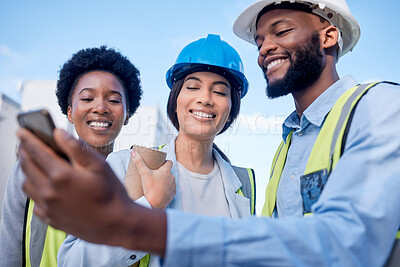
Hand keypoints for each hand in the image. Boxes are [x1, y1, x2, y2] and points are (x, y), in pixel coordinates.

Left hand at [17, 128, 166, 253]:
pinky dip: (35, 190)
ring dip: (28, 171)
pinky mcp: (50, 218)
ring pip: (27, 184)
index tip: (22, 131)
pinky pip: (34, 201)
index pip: (37, 151)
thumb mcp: (99, 165)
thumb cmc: (111, 194)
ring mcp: (48, 207)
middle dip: (24, 152)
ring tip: (35, 163)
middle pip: (27, 166)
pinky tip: (45, 185)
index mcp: (61, 175)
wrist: (115, 225)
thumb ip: (76, 148)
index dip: (28, 138)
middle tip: (25, 143)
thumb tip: (58, 134)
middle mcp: (49, 191)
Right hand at [132, 150, 175, 208]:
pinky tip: (161, 190)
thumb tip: (133, 152)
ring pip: (170, 180)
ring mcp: (173, 185)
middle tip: (155, 174)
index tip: (159, 164)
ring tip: (157, 183)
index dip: (165, 162)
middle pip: (169, 171)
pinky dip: (167, 188)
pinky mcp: (173, 193)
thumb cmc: (150, 188)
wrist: (154, 203)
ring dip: (166, 180)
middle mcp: (172, 177)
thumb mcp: (144, 173)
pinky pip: (171, 188)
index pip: (169, 162)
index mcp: (166, 170)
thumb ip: (138, 162)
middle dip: (163, 172)